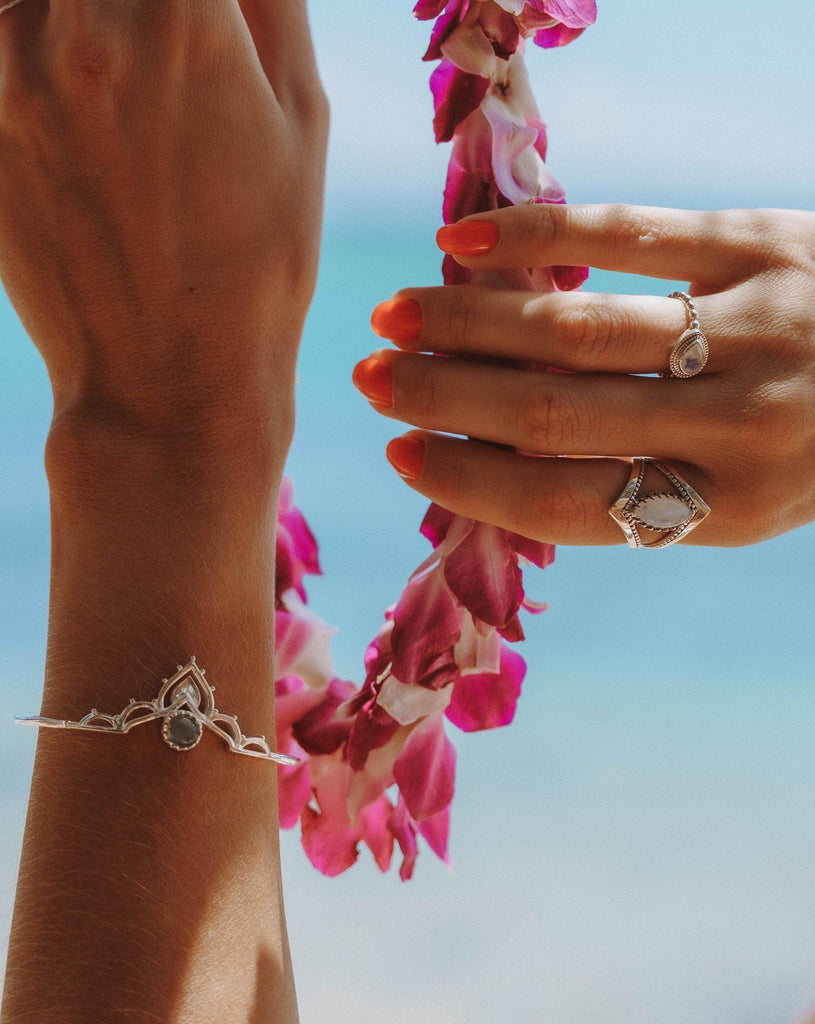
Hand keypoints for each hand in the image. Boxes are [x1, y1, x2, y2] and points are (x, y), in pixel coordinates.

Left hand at [0, 0, 326, 466]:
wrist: (169, 377)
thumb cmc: (257, 261)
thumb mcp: (303, 121)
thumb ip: (270, 0)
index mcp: (185, 18)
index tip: (196, 22)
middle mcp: (83, 29)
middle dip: (139, 10)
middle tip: (164, 56)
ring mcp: (10, 72)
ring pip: (43, 3)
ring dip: (82, 25)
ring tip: (123, 99)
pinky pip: (4, 40)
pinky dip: (36, 50)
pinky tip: (82, 110)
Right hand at [355, 204, 814, 546]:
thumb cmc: (809, 442)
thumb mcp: (736, 493)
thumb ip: (634, 484)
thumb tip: (489, 457)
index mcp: (730, 508)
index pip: (569, 505)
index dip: (471, 483)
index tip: (400, 455)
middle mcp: (742, 426)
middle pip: (557, 414)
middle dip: (446, 399)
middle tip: (367, 378)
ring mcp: (754, 327)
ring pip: (580, 327)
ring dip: (470, 323)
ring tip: (395, 317)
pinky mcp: (762, 241)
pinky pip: (629, 232)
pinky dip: (537, 238)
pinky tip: (466, 243)